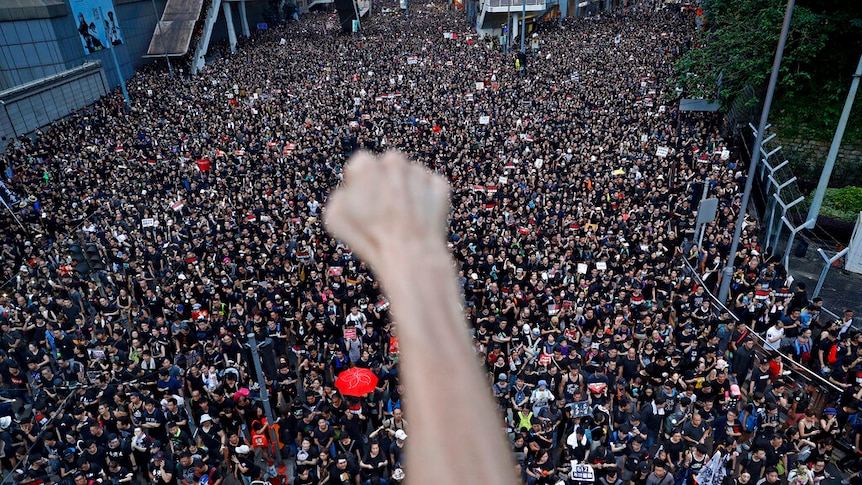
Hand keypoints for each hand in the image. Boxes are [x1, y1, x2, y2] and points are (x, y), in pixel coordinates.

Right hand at [325, 151, 449, 268]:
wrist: (410, 254)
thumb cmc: (369, 238)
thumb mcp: (335, 217)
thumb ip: (339, 196)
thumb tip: (348, 191)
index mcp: (366, 164)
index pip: (361, 165)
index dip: (360, 184)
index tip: (363, 201)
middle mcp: (394, 161)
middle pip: (388, 166)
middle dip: (386, 182)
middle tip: (384, 208)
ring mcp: (419, 172)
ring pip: (410, 176)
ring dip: (406, 190)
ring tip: (402, 217)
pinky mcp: (439, 185)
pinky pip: (430, 187)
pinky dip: (426, 199)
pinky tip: (419, 218)